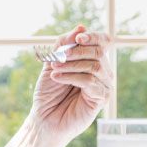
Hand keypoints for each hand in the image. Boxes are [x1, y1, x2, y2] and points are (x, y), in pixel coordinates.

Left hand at [29, 26, 111, 142]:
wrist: (44, 118)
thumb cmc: (48, 93)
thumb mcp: (52, 63)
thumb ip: (63, 45)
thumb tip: (80, 27)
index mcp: (91, 61)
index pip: (102, 42)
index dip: (93, 37)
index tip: (78, 37)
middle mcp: (101, 71)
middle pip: (99, 52)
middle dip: (77, 51)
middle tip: (57, 57)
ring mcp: (103, 85)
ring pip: (95, 66)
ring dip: (72, 65)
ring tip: (54, 69)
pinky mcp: (100, 98)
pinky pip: (90, 82)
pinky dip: (71, 77)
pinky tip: (56, 78)